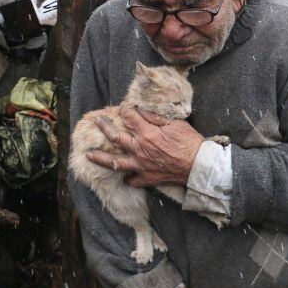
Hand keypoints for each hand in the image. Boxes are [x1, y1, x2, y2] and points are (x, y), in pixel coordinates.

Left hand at [86, 104, 203, 187]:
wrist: (199, 165)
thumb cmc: (190, 142)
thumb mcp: (175, 123)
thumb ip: (156, 117)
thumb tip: (141, 110)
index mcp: (147, 134)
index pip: (130, 118)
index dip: (125, 110)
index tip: (123, 106)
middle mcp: (140, 149)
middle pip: (115, 137)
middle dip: (104, 127)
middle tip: (96, 121)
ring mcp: (141, 165)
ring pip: (115, 162)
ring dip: (100, 158)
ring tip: (89, 154)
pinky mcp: (147, 178)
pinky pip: (132, 180)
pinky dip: (127, 178)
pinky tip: (124, 175)